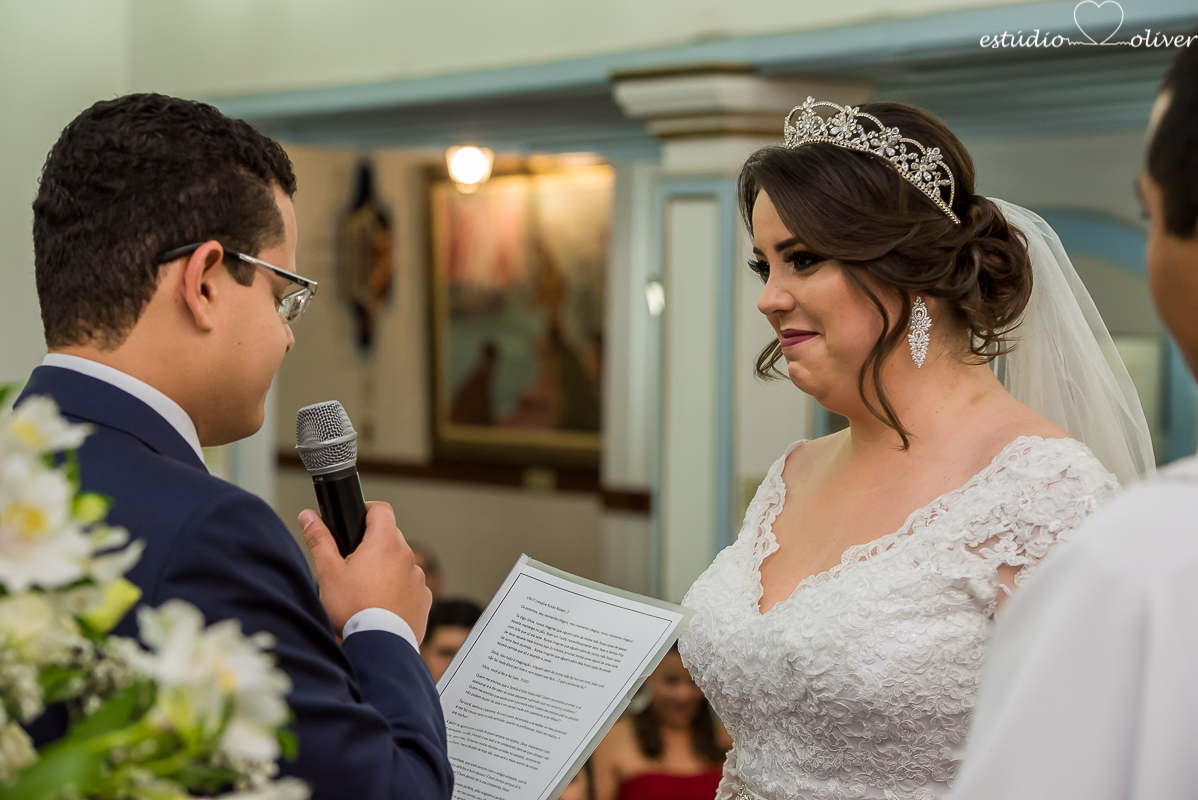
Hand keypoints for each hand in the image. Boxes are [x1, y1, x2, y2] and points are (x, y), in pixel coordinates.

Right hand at [299, 501, 430, 641]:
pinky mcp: (424, 598)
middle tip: (353, 564)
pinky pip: (410, 585)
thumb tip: (308, 516)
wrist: (379, 646)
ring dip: (387, 568)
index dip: (367, 511)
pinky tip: (381, 605)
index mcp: (385, 543)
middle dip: (373, 545)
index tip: (356, 522)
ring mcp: (418, 578)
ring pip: (400, 563)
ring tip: (366, 590)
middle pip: (390, 537)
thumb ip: (320, 540)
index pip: (381, 510)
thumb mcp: (328, 573)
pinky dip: (398, 589)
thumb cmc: (353, 609)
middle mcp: (407, 556)